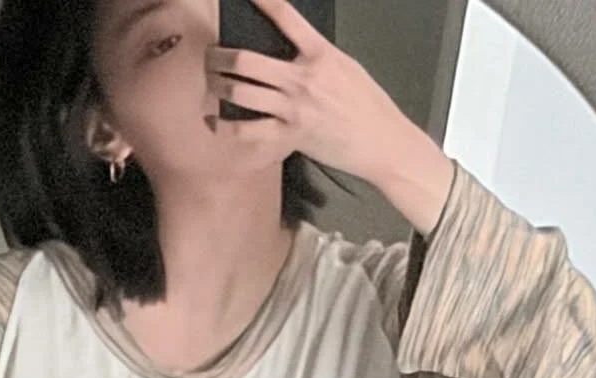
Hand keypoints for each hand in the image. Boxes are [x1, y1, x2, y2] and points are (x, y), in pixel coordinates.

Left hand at [205, 0, 417, 184]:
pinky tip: (214, 122)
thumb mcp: (347, 68)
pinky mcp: (292, 136)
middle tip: (211, 57)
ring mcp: (295, 108)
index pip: (285, 16)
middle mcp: (304, 79)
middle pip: (245, 60)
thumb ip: (317, 56)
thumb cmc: (369, 106)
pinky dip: (226, 127)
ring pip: (239, 92)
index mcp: (321, 55)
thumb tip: (292, 48)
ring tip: (212, 84)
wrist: (384, 143)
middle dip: (218, 57)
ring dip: (217, 87)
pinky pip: (249, 130)